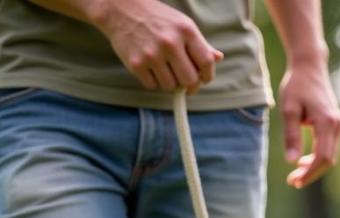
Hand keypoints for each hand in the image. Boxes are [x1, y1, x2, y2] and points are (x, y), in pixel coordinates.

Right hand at [95, 0, 222, 92]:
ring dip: (170, 82)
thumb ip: (200, 44)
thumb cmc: (156, 18)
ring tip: (163, 68)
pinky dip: (153, 82)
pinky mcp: (136, 64)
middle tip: (184, 81)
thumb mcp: (181, 25)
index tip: (203, 79)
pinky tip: (150, 68)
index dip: (207, 76)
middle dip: (189, 85)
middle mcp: (170, 43)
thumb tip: (218, 58)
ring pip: (171, 87)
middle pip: (190, 81)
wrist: (120, 8)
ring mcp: (152, 54)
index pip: (207, 63)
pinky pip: (153, 86)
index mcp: (186, 31)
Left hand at [279, 62, 339, 188]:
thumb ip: (291, 135)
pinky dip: (317, 158)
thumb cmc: (297, 85)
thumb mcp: (289, 109)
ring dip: (314, 168)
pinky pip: (329, 148)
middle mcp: (336, 125)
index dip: (309, 173)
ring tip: (296, 174)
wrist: (310, 66)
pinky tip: (303, 161)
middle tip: (293, 181)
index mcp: (326, 122)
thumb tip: (291, 161)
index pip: (322, 157)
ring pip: (330, 156)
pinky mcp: (334, 124)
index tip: (295, 181)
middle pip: (329, 160)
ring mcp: (337, 125)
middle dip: (311, 174)